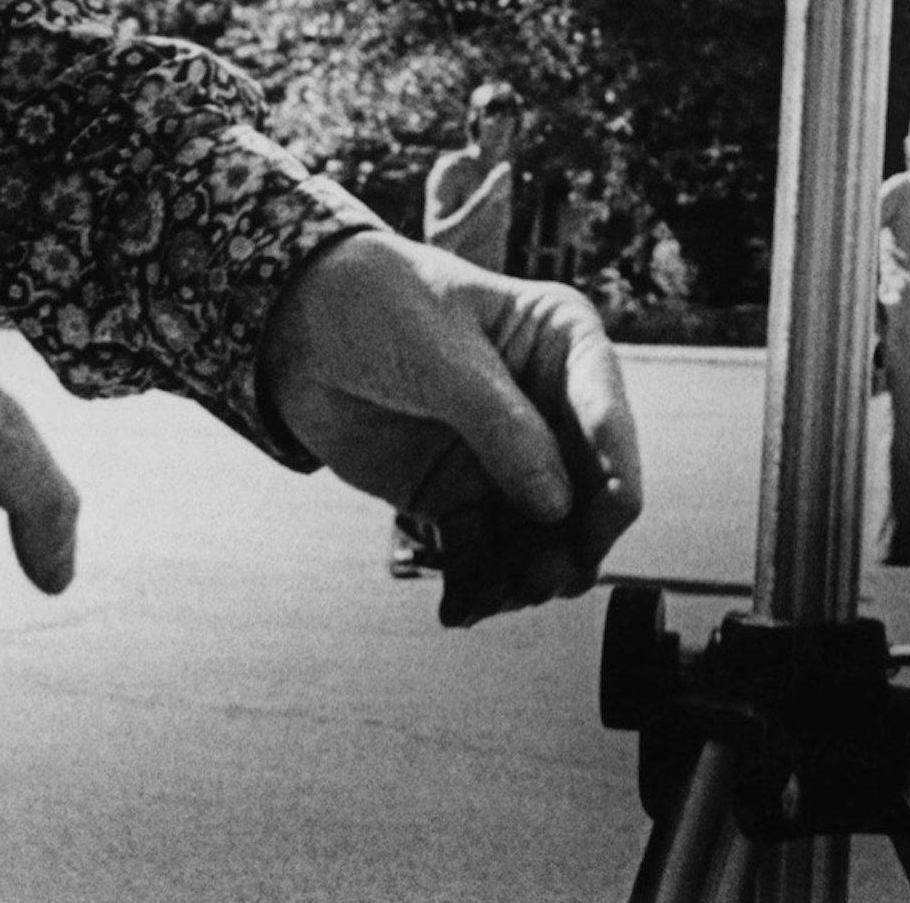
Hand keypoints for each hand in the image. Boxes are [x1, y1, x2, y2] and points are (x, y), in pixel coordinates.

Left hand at [263, 231, 644, 627]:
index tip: (594, 536)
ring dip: (523, 577)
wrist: (296, 324)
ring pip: (541, 537)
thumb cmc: (375, 302)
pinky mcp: (463, 495)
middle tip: (536, 582)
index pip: (607, 421)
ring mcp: (509, 457)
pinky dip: (479, 585)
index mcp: (563, 343)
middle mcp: (549, 405)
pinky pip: (487, 553)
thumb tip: (557, 506)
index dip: (613, 483)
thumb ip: (501, 426)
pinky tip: (459, 607)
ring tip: (489, 599)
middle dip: (566, 546)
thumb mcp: (439, 354)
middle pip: (584, 494)